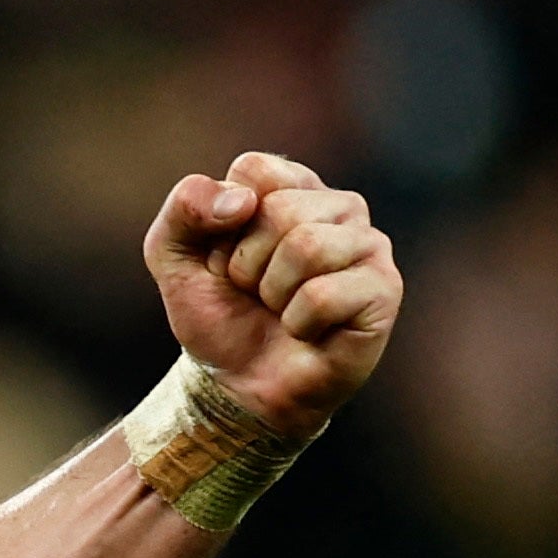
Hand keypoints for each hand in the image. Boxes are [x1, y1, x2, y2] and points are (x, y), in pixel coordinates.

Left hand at [144, 153, 399, 435]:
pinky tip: (307, 332)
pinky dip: (298, 322)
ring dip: (273, 293)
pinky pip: (324, 294)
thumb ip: (184, 210)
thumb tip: (241, 200)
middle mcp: (339, 207)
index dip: (224, 225)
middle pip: (280, 208)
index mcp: (293, 188)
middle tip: (255, 293)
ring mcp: (369, 246)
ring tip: (281, 310)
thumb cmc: (217, 317)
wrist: (236, 388)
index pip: (255, 169)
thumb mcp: (173, 258)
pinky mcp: (384, 290)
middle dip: (247, 264)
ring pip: (307, 245)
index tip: (228, 259)